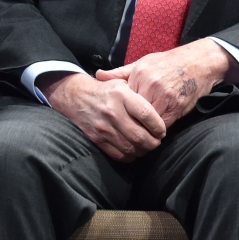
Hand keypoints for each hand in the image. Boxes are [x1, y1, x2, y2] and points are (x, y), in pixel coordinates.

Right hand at [36, 71, 165, 161]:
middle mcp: (112, 111)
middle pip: (140, 136)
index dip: (158, 126)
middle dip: (153, 143)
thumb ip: (140, 94)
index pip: (146, 114)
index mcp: (121, 94)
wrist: (76, 96)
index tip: (161, 130)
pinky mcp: (97, 138)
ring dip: (143, 151)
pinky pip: (119, 155)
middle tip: (157, 141)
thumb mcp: (122, 83)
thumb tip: (161, 112)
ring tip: (146, 146)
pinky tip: (133, 150)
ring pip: (131, 148)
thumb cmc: (106, 91)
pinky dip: (130, 156)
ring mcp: (103, 127)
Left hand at [97, 39, 238, 127]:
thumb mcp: (142, 62)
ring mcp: (164, 97)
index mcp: (139, 74)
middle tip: (125, 129)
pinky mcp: (177, 107)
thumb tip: (98, 75)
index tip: (116, 116)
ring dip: (144, 127)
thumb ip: (120, 73)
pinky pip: (163, 124)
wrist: (198, 62)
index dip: (120, 109)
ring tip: (139, 133)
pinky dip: (158, 129)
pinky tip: (154, 130)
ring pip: (147, 120)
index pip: (123, 98)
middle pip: (134, 111)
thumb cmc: (168, 63)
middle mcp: (150, 85)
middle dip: (130, 120)